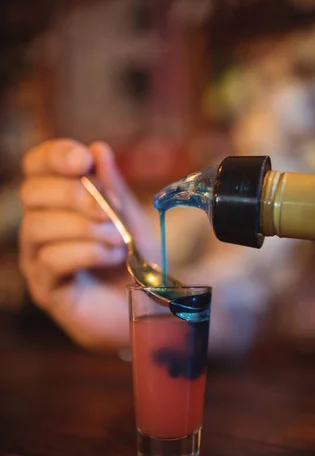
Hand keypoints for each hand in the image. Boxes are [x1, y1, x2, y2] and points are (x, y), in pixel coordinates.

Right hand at [19, 139, 158, 350]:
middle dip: (73, 195)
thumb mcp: (129, 216)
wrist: (143, 307)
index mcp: (57, 202)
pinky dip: (86, 253)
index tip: (83, 160)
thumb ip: (112, 186)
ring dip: (84, 228)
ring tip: (117, 239)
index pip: (36, 166)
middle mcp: (39, 227)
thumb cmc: (134, 260)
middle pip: (32, 193)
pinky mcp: (45, 288)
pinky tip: (111, 257)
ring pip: (38, 227)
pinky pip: (50, 259)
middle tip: (108, 211)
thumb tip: (97, 148)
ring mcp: (37, 259)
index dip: (54, 155)